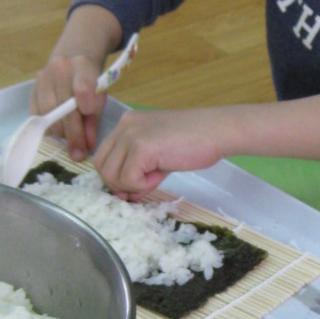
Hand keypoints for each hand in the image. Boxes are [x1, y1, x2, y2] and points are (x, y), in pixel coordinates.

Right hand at [30, 53, 109, 159]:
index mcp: (82, 65)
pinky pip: (36, 115)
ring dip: (60, 131)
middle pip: (63, 106)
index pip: (82, 88)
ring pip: (48, 112)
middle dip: (72, 134)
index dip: (85, 108)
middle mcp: (60, 68)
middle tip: (79, 153)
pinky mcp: (32, 89)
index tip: (89, 128)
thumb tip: (87, 147)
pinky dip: (47, 127)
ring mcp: (42, 78)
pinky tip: (58, 131)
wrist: (72, 59)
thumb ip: (93, 121)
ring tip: (70, 138)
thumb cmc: (91, 83)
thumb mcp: (99, 98)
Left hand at [93, 93, 319, 193]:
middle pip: (102, 167)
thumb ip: (137, 169)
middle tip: (147, 184)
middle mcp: (124, 126)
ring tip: (157, 176)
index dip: (117, 177)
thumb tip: (122, 194)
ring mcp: (131, 135)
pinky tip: (161, 174)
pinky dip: (143, 185)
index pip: (103, 157)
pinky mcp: (141, 147)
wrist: (217, 132)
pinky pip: (128, 180)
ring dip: (133, 185)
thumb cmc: (194, 142)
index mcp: (127, 124)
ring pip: (112, 176)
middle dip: (121, 184)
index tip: (138, 183)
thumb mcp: (158, 154)